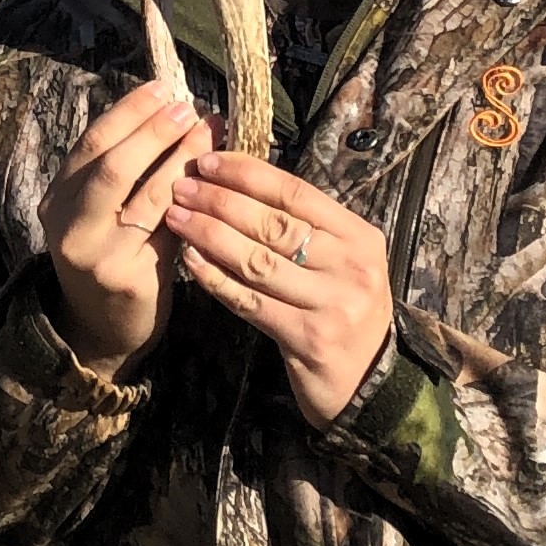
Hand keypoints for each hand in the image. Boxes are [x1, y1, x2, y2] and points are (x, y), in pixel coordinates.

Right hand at [38, 81, 216, 378]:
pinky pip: (170, 232)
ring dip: (184, 161)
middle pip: (112, 166)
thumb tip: (171, 112)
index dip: (128, 113)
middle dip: (155, 132)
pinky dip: (194, 204)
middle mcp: (68, 226)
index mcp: (57, 200)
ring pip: (148, 198)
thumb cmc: (107, 256)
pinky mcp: (129, 279)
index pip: (90, 144)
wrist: (100, 329)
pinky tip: (215, 185)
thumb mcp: (96, 212)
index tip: (162, 88)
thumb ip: (121, 171)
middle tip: (190, 109)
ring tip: (211, 135)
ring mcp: (97, 256)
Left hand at [164, 152, 393, 424]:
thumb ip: (305, 228)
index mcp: (360, 237)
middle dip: (221, 201)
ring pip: (258, 260)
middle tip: (182, 186)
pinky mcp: (308, 338)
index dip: (248, 174)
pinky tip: (190, 260)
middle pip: (274, 224)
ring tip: (177, 217)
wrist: (369, 385)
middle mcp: (352, 266)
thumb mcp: (341, 264)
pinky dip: (216, 278)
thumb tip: (241, 181)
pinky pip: (250, 300)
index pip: (296, 193)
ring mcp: (332, 303)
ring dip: (210, 235)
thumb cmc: (342, 312)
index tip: (208, 160)